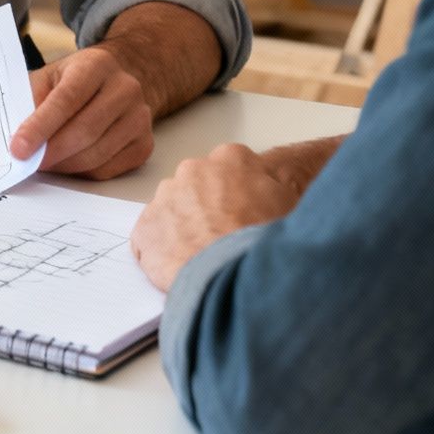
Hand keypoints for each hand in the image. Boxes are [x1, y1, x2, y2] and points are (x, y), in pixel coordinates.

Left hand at [8, 47, 153, 179]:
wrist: (116, 83)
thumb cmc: (74, 82)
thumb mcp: (49, 77)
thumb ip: (30, 100)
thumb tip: (12, 135)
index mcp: (96, 65)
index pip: (67, 99)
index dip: (40, 127)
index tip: (18, 148)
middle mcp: (125, 88)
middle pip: (84, 131)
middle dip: (50, 152)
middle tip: (26, 164)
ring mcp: (139, 118)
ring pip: (96, 155)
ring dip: (63, 165)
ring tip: (43, 162)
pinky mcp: (144, 144)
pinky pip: (107, 170)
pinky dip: (80, 173)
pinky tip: (66, 163)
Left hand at [130, 144, 301, 289]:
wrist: (238, 274)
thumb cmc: (266, 242)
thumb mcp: (289, 204)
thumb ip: (268, 189)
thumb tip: (263, 194)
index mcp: (231, 159)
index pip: (230, 171)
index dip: (236, 197)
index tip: (240, 215)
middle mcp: (192, 170)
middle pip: (196, 187)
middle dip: (205, 208)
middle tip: (221, 237)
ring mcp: (165, 197)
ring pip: (171, 211)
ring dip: (182, 229)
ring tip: (202, 257)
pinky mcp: (145, 228)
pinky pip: (151, 239)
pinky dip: (161, 253)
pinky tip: (181, 268)